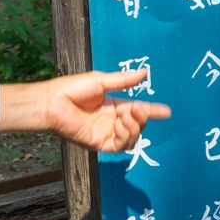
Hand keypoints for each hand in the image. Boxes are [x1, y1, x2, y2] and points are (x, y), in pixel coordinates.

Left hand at [0, 69, 170, 151]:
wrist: (52, 102)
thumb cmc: (72, 89)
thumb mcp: (101, 80)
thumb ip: (123, 81)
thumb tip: (144, 73)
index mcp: (113, 105)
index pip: (137, 109)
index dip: (152, 111)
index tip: (166, 111)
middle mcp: (111, 121)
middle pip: (137, 125)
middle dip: (142, 118)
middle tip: (136, 109)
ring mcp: (105, 133)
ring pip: (131, 138)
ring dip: (134, 128)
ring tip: (126, 116)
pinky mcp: (97, 143)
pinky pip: (118, 146)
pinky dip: (124, 137)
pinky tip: (119, 125)